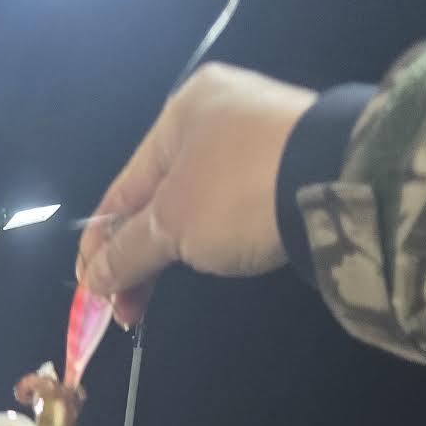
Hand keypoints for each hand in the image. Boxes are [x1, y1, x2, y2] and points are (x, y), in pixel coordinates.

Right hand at [76, 63, 316, 327]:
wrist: (335, 181)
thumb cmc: (237, 194)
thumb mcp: (171, 226)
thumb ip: (126, 253)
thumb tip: (90, 280)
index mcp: (179, 113)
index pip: (122, 189)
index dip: (99, 245)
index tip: (89, 293)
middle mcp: (215, 115)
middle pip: (157, 196)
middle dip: (135, 256)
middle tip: (124, 312)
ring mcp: (255, 138)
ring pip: (193, 203)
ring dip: (168, 253)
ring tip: (153, 299)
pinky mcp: (286, 164)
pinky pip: (229, 203)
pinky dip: (207, 236)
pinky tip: (201, 261)